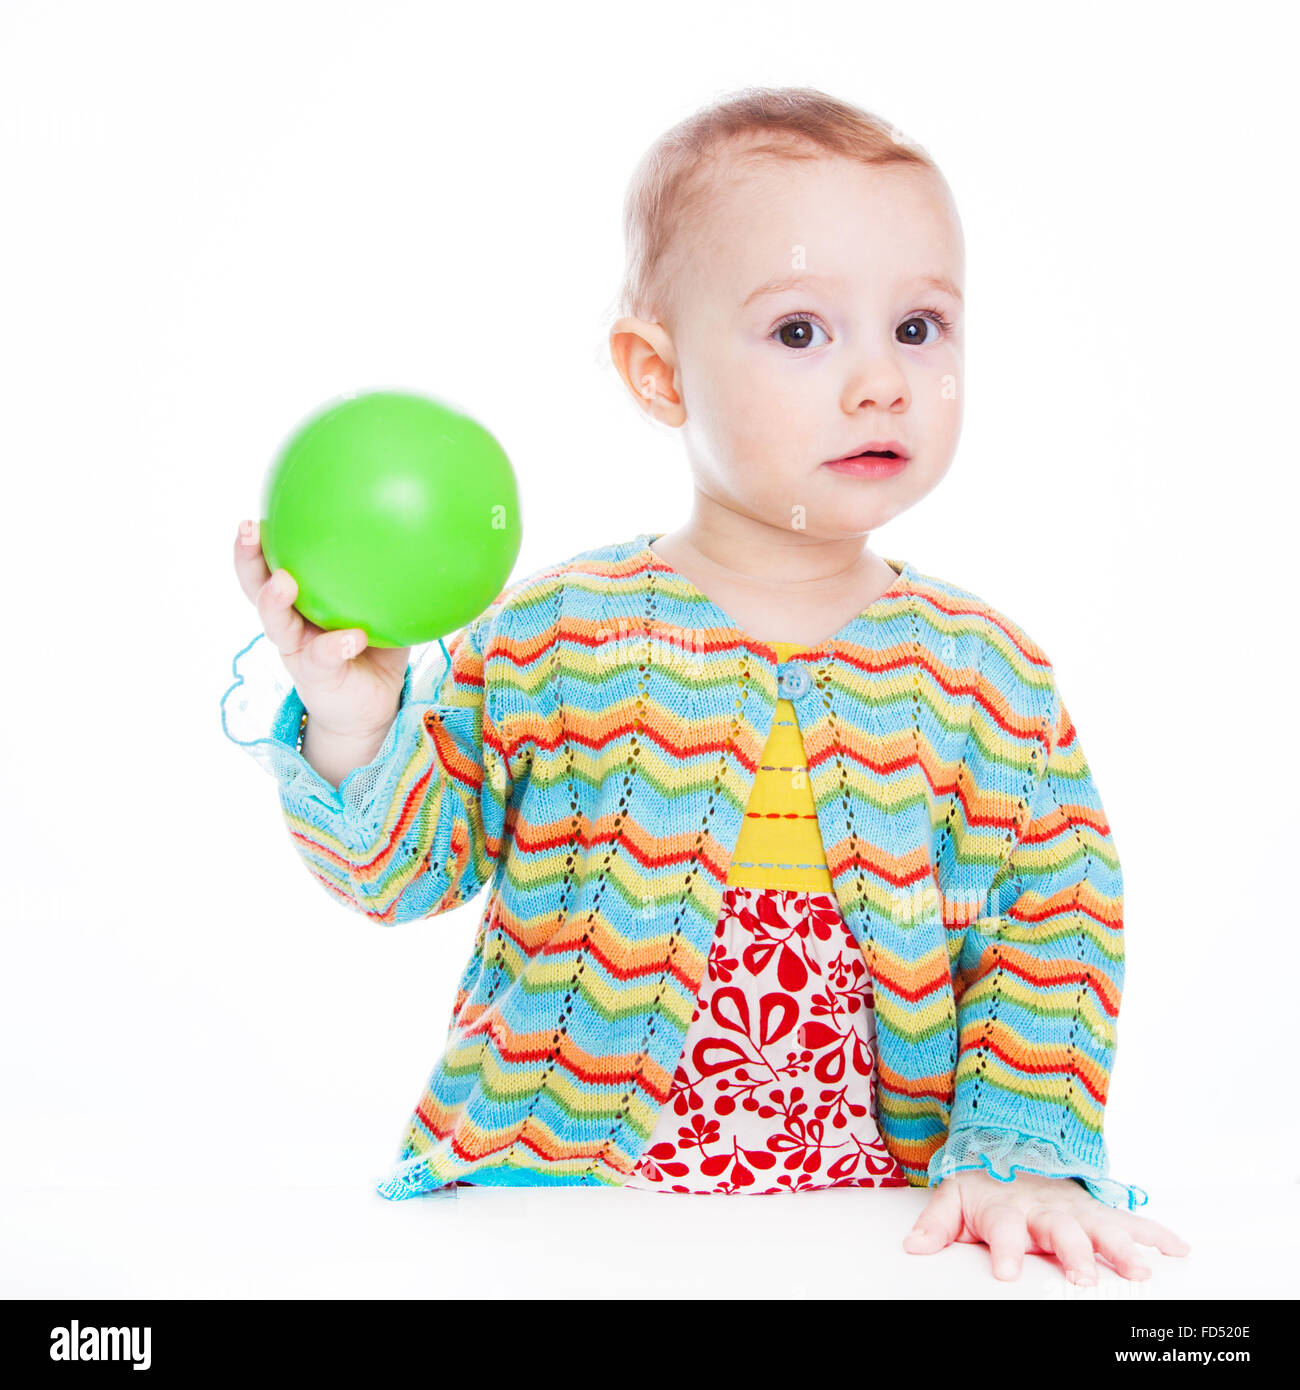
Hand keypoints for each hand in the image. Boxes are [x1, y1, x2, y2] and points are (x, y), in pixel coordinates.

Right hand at [232, 518, 409, 739]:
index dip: (256, 541)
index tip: (254, 512)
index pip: (271, 565)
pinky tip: (352, 637)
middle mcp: (291, 623)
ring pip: (277, 623)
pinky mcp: (316, 676)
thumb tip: (426, 535)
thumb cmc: (376, 648)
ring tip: (283, 581)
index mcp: (301, 601)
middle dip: (248, 559)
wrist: (371, 706)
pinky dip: (336, 645)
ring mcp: (299, 650)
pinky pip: (323, 657)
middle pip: (257, 587)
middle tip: (250, 529)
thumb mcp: (384, 610)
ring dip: (275, 601)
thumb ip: (392, 579)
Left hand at [902, 1168, 1190, 1283]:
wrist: (1011, 1143)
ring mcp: (1075, 1209)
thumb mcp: (952, 1197)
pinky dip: (1156, 1233)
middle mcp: (1045, 1209)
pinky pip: (1131, 1220)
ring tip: (1138, 1268)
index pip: (1004, 1231)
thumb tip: (912, 1246)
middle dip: (1073, 1252)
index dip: (1004, 1251)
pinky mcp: (1098, 1210)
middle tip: (1083, 1275)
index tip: (1005, 1272)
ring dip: (1121, 1247)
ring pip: (1102, 1227)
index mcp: (1007, 1209)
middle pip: (1061, 1231)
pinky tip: (1177, 1248)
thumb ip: (935, 1223)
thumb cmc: (984, 1183)